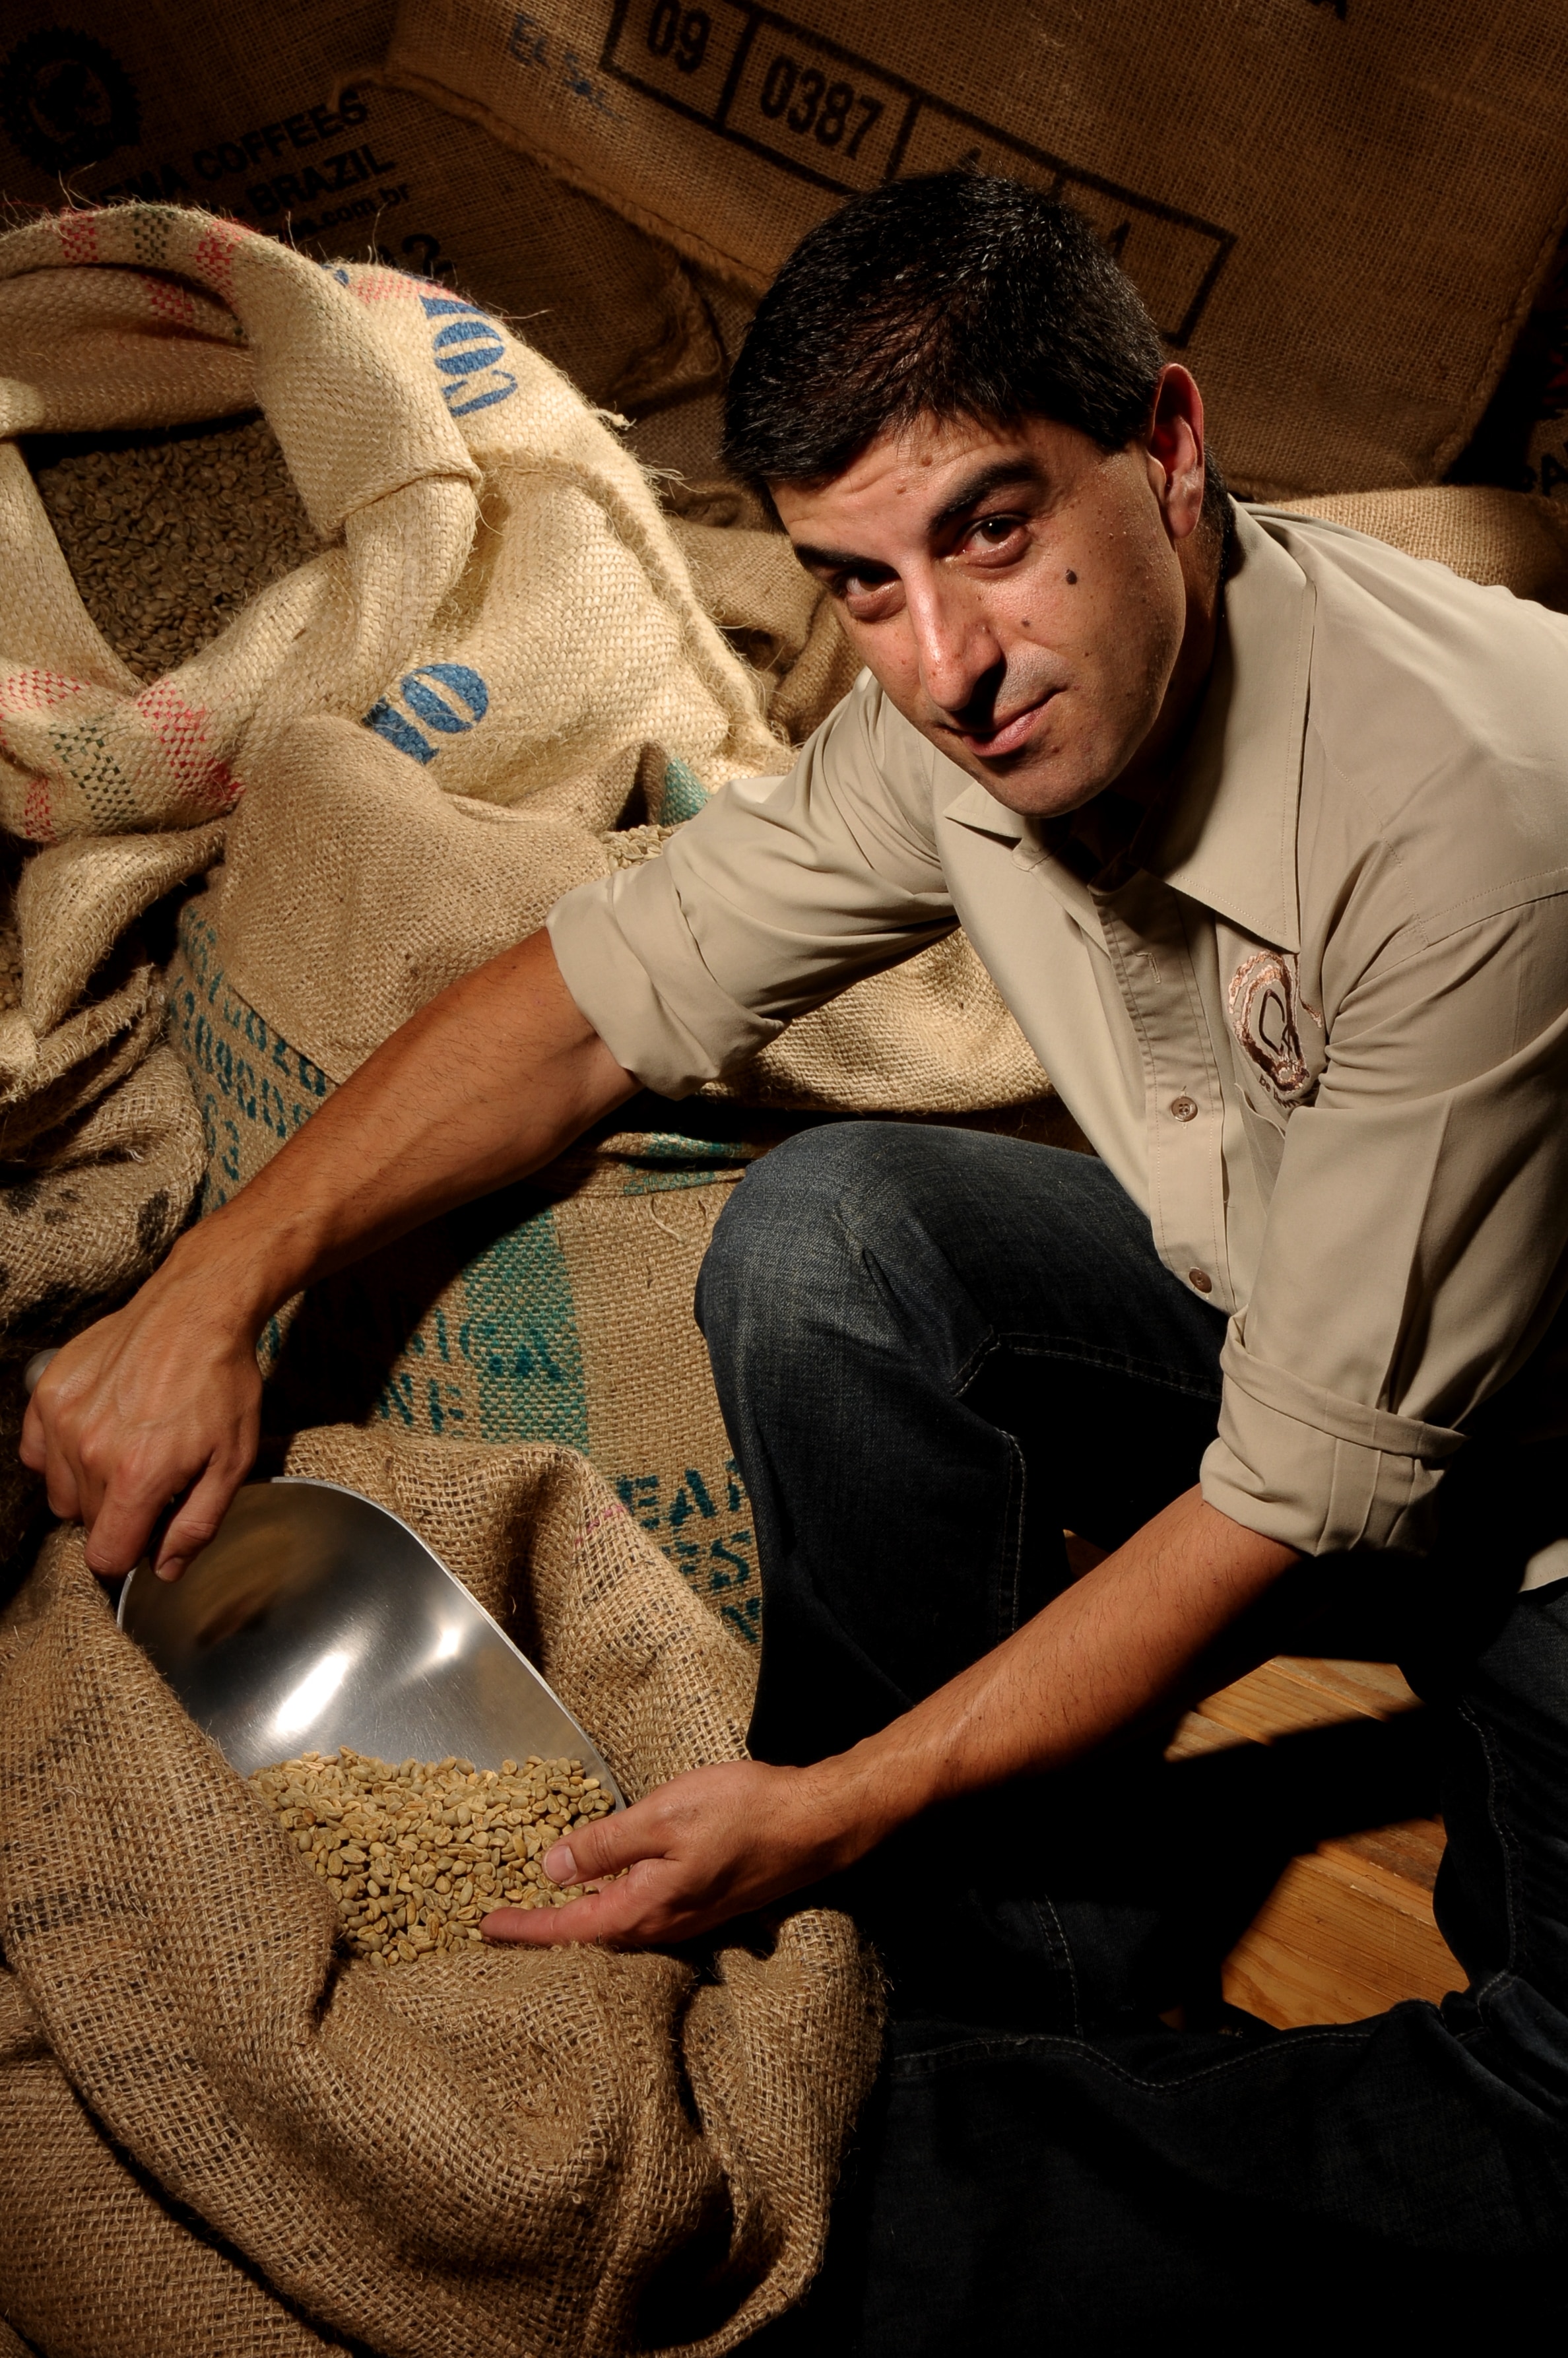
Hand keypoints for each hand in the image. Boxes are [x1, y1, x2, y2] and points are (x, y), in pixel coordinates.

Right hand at [19, 1254, 262, 1580]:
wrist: (197, 1310)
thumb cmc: (222, 1381)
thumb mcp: (233, 1460)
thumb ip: (197, 1524)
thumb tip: (165, 1569)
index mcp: (136, 1476)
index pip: (105, 1556)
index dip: (129, 1555)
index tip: (147, 1535)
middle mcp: (90, 1452)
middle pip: (87, 1523)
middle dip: (119, 1514)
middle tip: (153, 1478)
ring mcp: (64, 1420)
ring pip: (61, 1492)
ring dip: (90, 1486)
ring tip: (127, 1452)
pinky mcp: (49, 1394)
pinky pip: (38, 1452)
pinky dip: (61, 1453)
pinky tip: (97, 1433)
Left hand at [481, 1757, 876, 1949]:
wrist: (816, 1824)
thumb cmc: (744, 1813)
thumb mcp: (663, 1815)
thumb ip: (605, 1844)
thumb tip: (551, 1868)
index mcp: (645, 1907)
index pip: (568, 1928)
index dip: (524, 1928)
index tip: (483, 1928)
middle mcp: (663, 1925)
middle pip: (590, 1938)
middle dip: (545, 1933)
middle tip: (503, 1923)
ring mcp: (687, 1918)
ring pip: (617, 1927)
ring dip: (577, 1921)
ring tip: (543, 1907)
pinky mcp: (705, 1902)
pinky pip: (644, 1913)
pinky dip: (612, 1904)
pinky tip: (607, 1887)